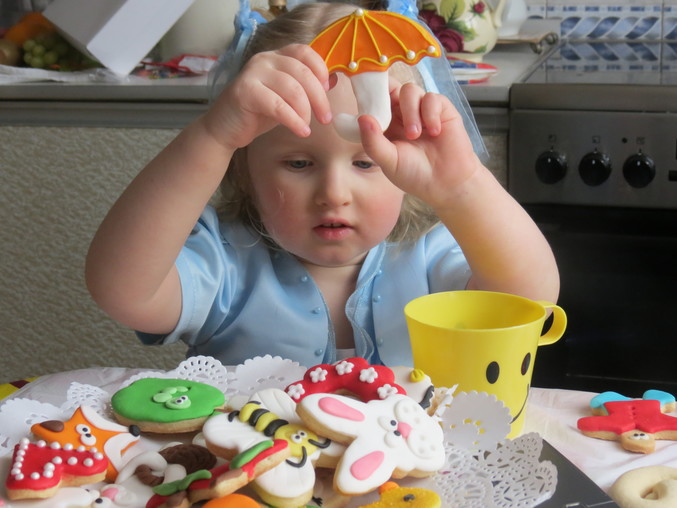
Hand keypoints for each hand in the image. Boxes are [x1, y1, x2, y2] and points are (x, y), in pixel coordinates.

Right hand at [202, 44, 333, 150]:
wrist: (225, 129)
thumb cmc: (258, 113)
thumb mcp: (286, 98)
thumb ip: (305, 88)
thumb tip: (333, 80)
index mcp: (276, 57)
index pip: (304, 52)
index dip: (320, 69)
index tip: (327, 91)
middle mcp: (264, 60)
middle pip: (303, 72)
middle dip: (319, 98)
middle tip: (326, 119)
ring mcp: (253, 73)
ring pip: (292, 89)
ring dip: (306, 111)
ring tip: (307, 127)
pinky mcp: (245, 91)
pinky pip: (278, 105)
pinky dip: (293, 120)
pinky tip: (301, 131)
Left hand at [358, 82, 483, 210]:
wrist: (446, 183)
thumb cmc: (415, 174)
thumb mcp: (388, 161)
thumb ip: (373, 142)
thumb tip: (362, 118)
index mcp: (386, 124)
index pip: (374, 99)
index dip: (369, 93)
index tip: (365, 96)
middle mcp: (402, 114)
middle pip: (391, 87)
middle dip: (388, 96)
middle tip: (390, 117)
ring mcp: (421, 110)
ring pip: (410, 90)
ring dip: (410, 112)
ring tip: (415, 135)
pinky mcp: (441, 109)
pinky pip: (432, 98)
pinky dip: (430, 113)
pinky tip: (434, 132)